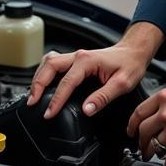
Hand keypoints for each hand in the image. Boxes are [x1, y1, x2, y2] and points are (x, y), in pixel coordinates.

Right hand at [27, 24, 162, 119]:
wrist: (134, 51)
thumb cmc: (130, 64)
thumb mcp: (122, 84)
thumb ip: (103, 97)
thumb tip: (87, 110)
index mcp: (87, 61)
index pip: (65, 82)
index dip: (55, 100)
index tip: (49, 113)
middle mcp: (78, 56)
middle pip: (49, 67)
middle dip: (37, 85)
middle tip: (32, 103)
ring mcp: (75, 56)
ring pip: (48, 62)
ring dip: (39, 77)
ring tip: (33, 95)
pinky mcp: (75, 60)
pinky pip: (53, 63)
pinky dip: (44, 73)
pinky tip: (43, 83)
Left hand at [128, 77, 165, 165]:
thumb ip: (165, 99)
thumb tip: (156, 110)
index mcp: (163, 98)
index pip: (138, 114)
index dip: (131, 126)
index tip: (131, 133)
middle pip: (143, 134)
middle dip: (141, 143)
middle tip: (143, 148)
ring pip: (156, 148)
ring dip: (157, 152)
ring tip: (162, 153)